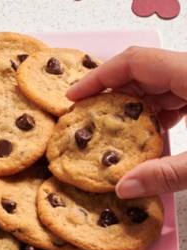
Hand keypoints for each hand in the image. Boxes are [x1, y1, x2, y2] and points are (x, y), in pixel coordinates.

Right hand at [67, 46, 186, 197]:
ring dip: (133, 104)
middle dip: (111, 93)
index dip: (98, 77)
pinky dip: (157, 110)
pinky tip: (149, 133)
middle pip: (142, 70)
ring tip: (113, 128)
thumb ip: (167, 174)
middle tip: (88, 117)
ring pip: (158, 82)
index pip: (134, 61)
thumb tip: (124, 187)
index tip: (73, 98)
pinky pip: (176, 92)